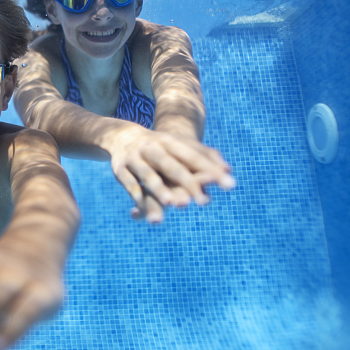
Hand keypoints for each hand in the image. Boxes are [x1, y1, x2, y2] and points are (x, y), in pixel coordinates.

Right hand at [103, 124, 233, 222]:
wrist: (123, 136)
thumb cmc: (161, 146)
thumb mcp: (180, 145)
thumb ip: (204, 155)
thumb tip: (228, 170)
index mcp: (170, 141)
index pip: (193, 155)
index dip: (211, 169)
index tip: (229, 185)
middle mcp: (153, 148)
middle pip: (171, 165)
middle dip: (187, 182)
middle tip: (204, 202)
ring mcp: (135, 158)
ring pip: (148, 175)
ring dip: (159, 189)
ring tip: (172, 204)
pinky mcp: (120, 169)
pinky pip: (130, 185)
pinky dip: (136, 197)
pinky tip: (142, 213)